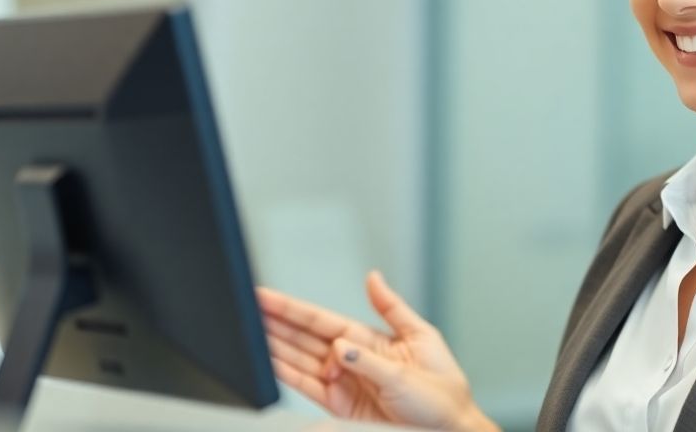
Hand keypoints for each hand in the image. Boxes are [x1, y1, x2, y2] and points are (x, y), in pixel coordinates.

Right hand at [257, 271, 497, 431]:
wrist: (448, 431)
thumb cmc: (442, 391)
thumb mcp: (421, 341)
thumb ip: (389, 311)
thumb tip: (370, 279)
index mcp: (370, 338)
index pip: (323, 320)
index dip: (293, 309)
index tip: (267, 296)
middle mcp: (353, 358)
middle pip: (305, 338)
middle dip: (276, 323)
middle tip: (247, 308)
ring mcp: (345, 382)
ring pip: (301, 360)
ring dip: (275, 346)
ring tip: (250, 332)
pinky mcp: (342, 406)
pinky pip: (309, 388)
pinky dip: (287, 375)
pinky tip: (269, 362)